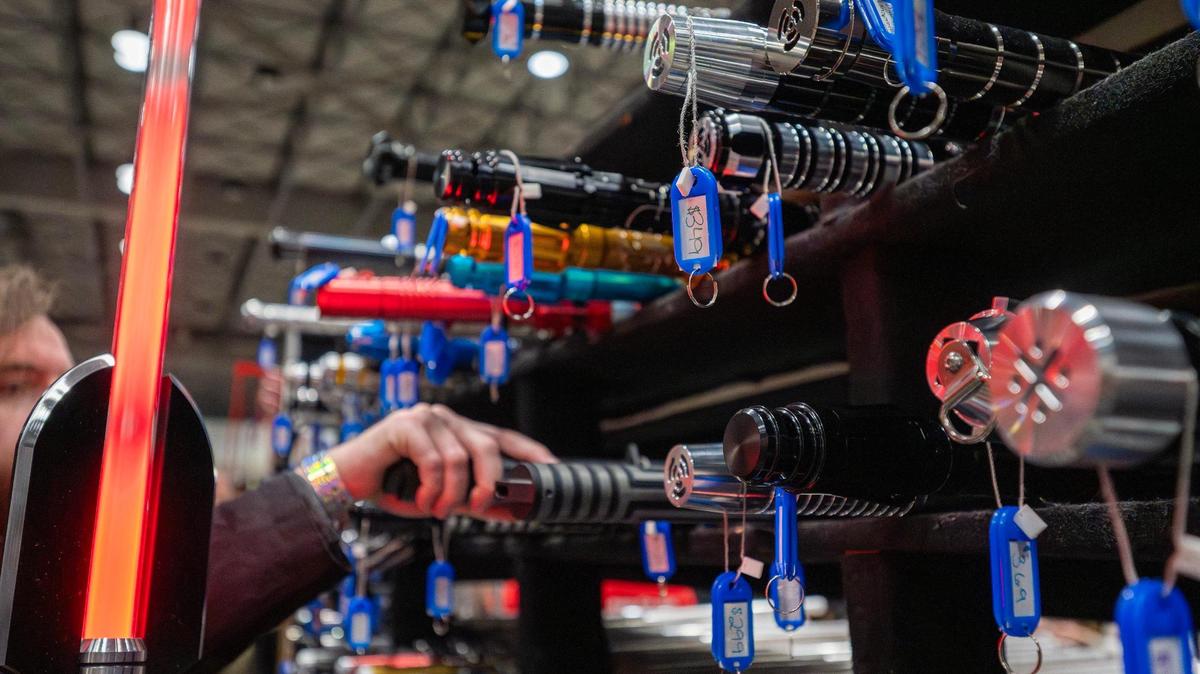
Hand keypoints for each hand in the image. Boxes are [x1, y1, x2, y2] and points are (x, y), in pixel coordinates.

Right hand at [328, 403, 555, 517]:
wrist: (348, 484)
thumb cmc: (393, 486)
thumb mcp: (443, 497)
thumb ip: (475, 501)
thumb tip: (512, 512)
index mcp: (458, 431)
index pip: (502, 437)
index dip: (530, 450)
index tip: (552, 467)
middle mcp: (446, 419)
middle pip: (487, 447)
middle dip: (488, 483)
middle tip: (476, 507)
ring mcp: (426, 418)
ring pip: (459, 458)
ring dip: (449, 494)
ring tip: (435, 509)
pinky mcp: (405, 424)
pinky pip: (434, 459)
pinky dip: (431, 488)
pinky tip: (421, 499)